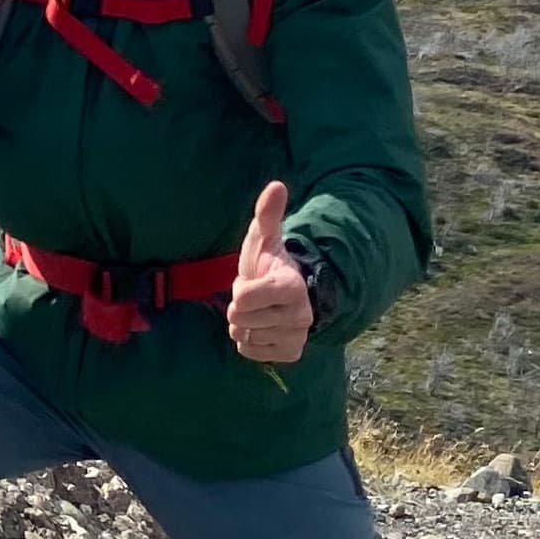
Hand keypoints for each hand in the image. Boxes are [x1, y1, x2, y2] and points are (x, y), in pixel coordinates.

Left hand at [227, 182, 315, 366]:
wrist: (285, 294)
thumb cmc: (269, 264)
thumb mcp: (263, 239)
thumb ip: (267, 214)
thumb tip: (277, 185)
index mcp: (292, 286)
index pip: (244, 297)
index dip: (239, 290)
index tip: (252, 280)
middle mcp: (300, 314)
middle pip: (241, 319)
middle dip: (239, 308)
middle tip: (254, 297)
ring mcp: (296, 335)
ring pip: (245, 336)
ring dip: (243, 325)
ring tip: (258, 311)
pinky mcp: (290, 353)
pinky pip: (251, 352)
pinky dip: (248, 341)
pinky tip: (260, 327)